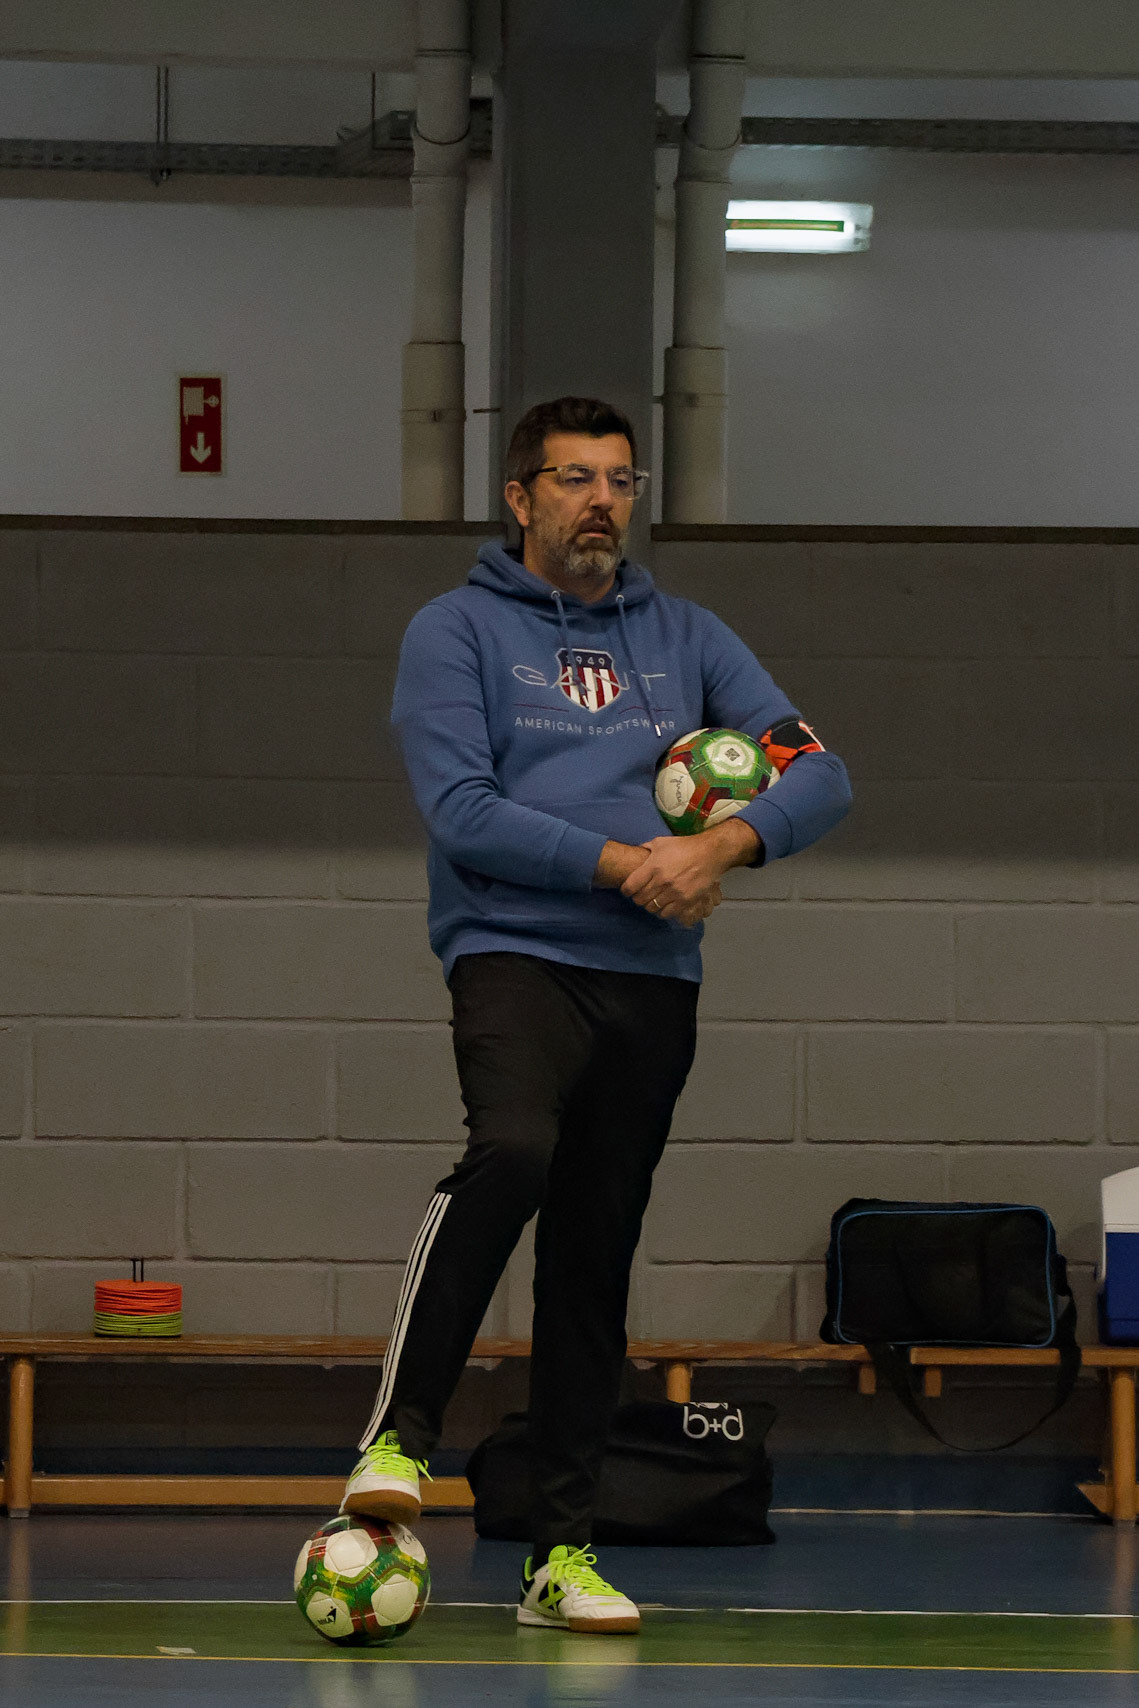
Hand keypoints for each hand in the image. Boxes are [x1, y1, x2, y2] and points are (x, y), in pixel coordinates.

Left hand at [621, 820, 759, 922]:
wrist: (709, 853)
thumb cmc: (684, 846)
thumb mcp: (661, 842)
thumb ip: (646, 848)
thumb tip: (635, 853)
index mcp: (653, 866)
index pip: (630, 886)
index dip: (626, 891)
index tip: (628, 890)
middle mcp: (662, 881)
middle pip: (640, 899)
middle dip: (637, 898)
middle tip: (641, 896)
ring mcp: (674, 892)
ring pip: (652, 908)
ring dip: (650, 905)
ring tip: (653, 900)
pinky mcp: (685, 900)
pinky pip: (667, 913)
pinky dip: (663, 911)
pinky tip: (665, 905)